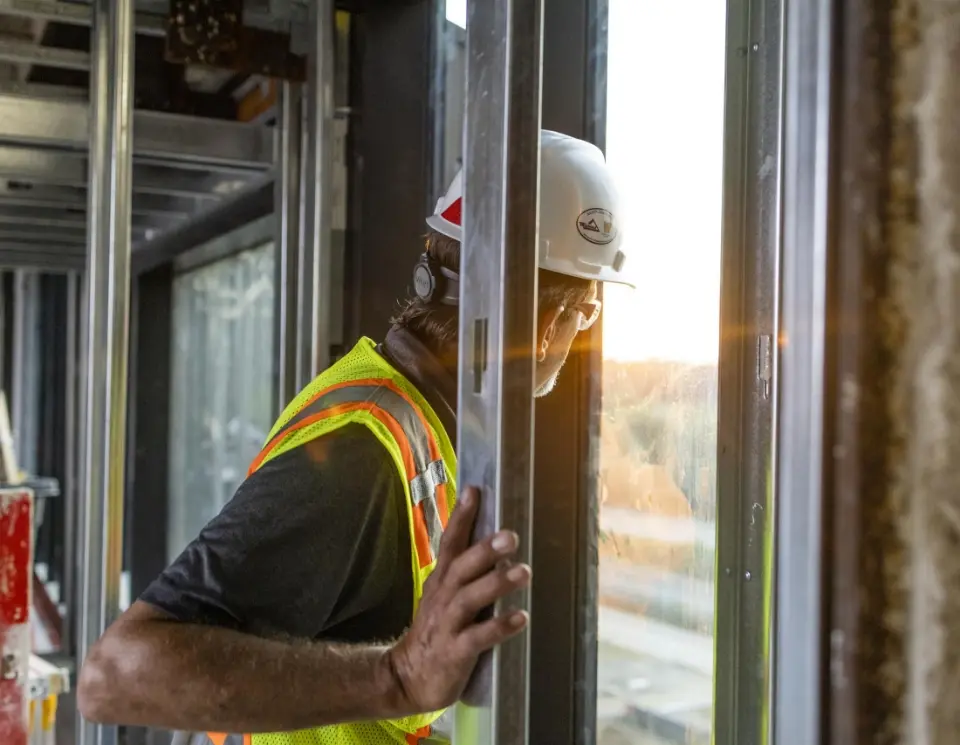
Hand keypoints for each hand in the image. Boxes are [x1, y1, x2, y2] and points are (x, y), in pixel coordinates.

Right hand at [387, 486, 530, 712]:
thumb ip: (464, 572)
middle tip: (510, 536)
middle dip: (485, 550)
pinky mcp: (455, 652)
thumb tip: (495, 543)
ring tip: (523, 572)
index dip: (461, 517)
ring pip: (471, 598)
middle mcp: (443, 597)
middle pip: (462, 567)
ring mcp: (447, 624)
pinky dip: (499, 627)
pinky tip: (520, 618)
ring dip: (497, 584)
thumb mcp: (443, 596)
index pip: (450, 543)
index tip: (474, 491)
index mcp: (442, 581)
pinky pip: (478, 638)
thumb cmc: (435, 631)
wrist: (407, 677)